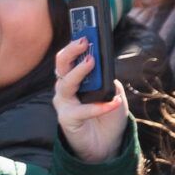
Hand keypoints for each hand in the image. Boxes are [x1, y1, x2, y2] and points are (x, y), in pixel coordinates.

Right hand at [55, 38, 130, 162]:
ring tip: (90, 63)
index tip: (84, 31)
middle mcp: (65, 88)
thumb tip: (100, 66)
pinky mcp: (67, 119)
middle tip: (83, 42)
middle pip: (61, 66)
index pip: (70, 58)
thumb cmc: (107, 116)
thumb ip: (106, 79)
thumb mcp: (112, 92)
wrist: (105, 143)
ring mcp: (64, 103)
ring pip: (65, 84)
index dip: (74, 45)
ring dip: (78, 72)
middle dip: (70, 52)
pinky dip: (98, 106)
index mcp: (75, 79)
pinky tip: (112, 103)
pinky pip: (81, 110)